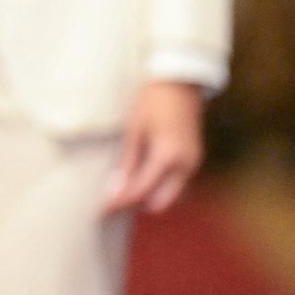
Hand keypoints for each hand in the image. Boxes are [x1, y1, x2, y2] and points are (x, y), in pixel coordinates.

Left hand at [103, 80, 205, 214]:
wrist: (179, 83)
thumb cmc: (151, 101)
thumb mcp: (134, 130)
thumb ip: (126, 163)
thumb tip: (113, 192)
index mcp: (167, 156)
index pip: (140, 192)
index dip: (119, 203)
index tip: (101, 211)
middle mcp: (184, 165)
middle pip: (158, 203)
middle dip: (135, 204)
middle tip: (111, 199)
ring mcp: (192, 164)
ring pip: (169, 197)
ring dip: (148, 196)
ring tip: (124, 185)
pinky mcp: (194, 160)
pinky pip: (175, 185)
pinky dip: (158, 186)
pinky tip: (140, 175)